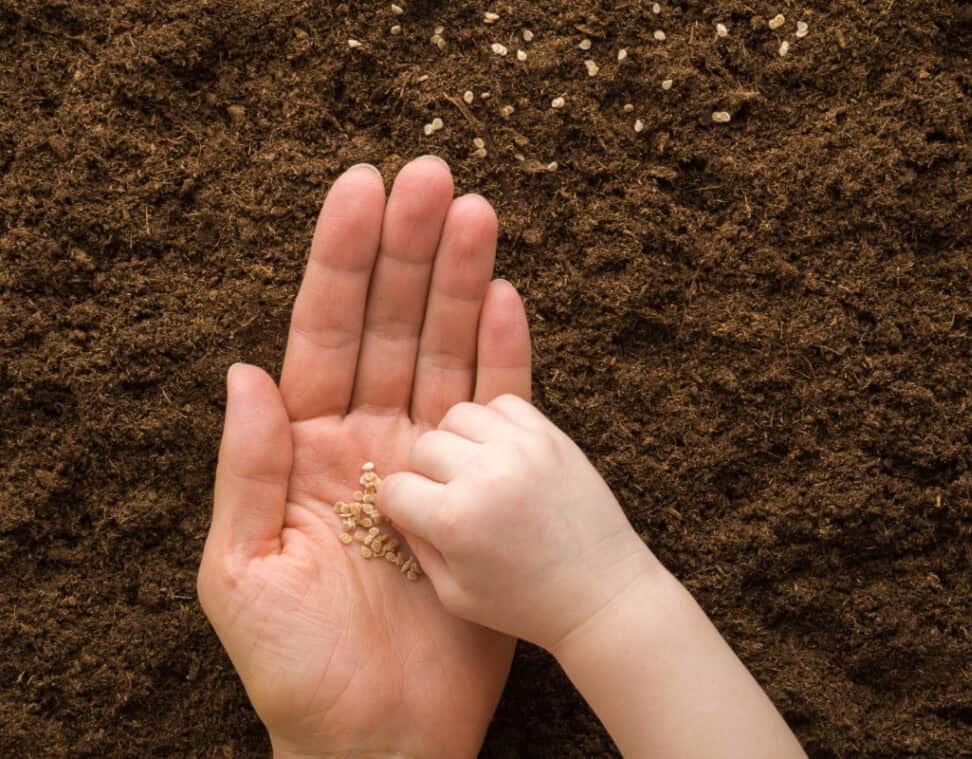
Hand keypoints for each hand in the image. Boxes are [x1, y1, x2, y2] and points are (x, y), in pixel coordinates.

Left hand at [196, 157, 531, 758]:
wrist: (380, 735)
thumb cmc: (299, 667)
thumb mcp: (241, 571)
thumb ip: (245, 468)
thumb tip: (245, 373)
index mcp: (306, 448)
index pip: (324, 333)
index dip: (342, 261)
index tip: (361, 190)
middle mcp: (369, 439)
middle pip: (393, 324)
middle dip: (409, 249)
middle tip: (432, 174)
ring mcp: (428, 460)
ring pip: (448, 351)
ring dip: (462, 281)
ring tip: (477, 211)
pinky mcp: (479, 489)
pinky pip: (497, 408)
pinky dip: (506, 353)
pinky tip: (509, 295)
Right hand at [377, 395, 658, 651]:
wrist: (601, 593)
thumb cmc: (526, 604)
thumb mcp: (455, 594)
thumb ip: (417, 547)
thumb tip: (396, 508)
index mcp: (455, 520)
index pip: (394, 488)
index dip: (397, 504)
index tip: (412, 513)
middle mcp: (485, 475)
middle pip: (423, 446)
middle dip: (424, 472)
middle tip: (445, 493)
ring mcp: (521, 449)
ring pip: (459, 415)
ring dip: (456, 441)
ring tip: (473, 468)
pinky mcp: (551, 437)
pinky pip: (503, 403)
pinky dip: (494, 422)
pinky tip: (500, 453)